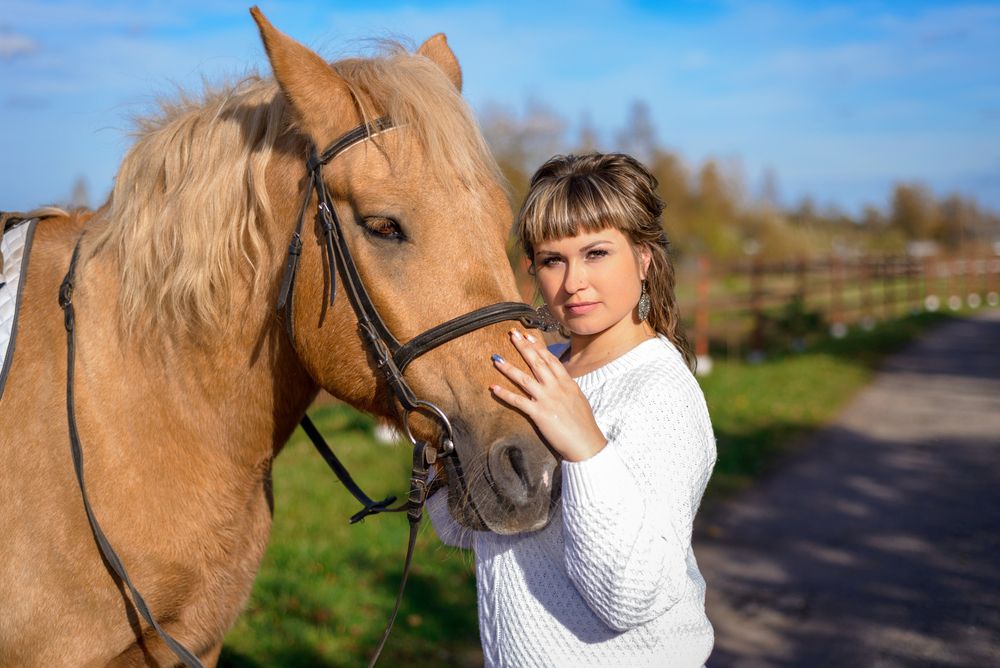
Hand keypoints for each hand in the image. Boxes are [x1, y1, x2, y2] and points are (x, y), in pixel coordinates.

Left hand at [489, 329, 606, 461]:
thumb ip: (567, 386)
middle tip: (512, 334)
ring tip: (496, 358)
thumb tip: (559, 379)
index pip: (550, 359)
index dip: (538, 346)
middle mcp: (556, 387)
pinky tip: (493, 388)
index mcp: (567, 383)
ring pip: (524, 379)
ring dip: (508, 368)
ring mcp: (547, 399)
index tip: (528, 335)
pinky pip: (518, 401)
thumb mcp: (578, 398)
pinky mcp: (539, 414)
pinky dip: (504, 394)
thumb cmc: (584, 423)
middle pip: (536, 362)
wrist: (586, 443)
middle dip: (523, 347)